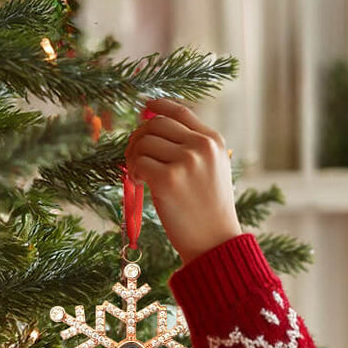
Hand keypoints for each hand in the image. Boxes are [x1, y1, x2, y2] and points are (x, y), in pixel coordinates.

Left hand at [124, 98, 241, 263]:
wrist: (215, 241)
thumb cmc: (209, 210)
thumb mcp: (213, 169)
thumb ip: (193, 147)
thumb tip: (153, 125)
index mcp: (214, 141)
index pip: (179, 111)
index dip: (158, 106)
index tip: (144, 108)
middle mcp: (202, 146)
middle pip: (155, 124)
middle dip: (139, 138)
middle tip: (135, 158)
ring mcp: (186, 162)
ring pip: (143, 142)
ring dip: (133, 158)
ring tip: (139, 176)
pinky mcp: (169, 179)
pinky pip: (138, 163)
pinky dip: (133, 172)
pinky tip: (140, 184)